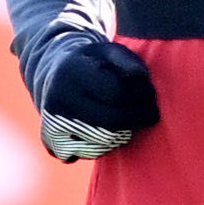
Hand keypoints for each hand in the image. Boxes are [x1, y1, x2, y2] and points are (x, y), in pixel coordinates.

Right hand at [36, 32, 159, 161]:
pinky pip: (91, 152)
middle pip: (109, 121)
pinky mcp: (54, 144)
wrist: (54, 78)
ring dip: (125, 133)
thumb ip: (129, 64)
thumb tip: (143, 82)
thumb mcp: (110, 52)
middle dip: (137, 119)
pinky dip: (108, 144)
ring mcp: (52, 124)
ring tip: (131, 118)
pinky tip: (112, 130)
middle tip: (151, 115)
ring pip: (103, 140)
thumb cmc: (92, 64)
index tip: (151, 96)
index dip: (140, 96)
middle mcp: (57, 99)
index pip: (115, 93)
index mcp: (70, 72)